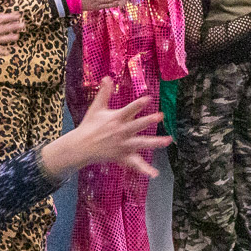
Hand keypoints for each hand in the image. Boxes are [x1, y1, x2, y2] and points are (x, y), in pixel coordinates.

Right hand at [0, 4, 21, 55]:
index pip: (0, 18)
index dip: (10, 17)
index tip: (19, 15)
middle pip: (3, 28)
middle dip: (14, 26)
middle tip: (23, 25)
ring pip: (0, 39)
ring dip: (9, 37)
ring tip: (18, 36)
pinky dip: (0, 51)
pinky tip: (7, 52)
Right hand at [39, 81, 170, 181]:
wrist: (82, 146)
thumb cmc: (89, 125)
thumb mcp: (96, 108)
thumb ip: (104, 93)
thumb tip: (106, 77)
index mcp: (116, 119)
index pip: (129, 110)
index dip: (139, 104)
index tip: (148, 99)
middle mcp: (121, 132)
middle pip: (137, 126)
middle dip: (148, 121)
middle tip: (161, 116)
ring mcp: (123, 145)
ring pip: (141, 143)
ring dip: (155, 142)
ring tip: (168, 140)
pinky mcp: (123, 156)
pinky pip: (135, 164)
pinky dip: (145, 169)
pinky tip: (154, 173)